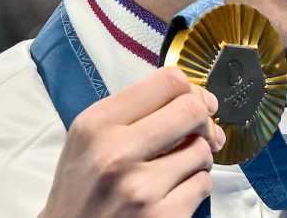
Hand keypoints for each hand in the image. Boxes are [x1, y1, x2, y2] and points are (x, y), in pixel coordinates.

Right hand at [39, 67, 225, 217]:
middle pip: (191, 110)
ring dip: (200, 157)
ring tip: (181, 166)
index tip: (199, 100)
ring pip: (202, 150)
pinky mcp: (162, 217)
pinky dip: (196, 185)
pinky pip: (203, 184)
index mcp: (97, 124)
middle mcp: (116, 153)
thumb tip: (195, 98)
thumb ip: (134, 111)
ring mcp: (140, 188)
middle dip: (203, 120)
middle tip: (201, 131)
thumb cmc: (82, 190)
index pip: (167, 82)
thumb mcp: (89, 140)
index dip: (192, 89)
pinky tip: (176, 190)